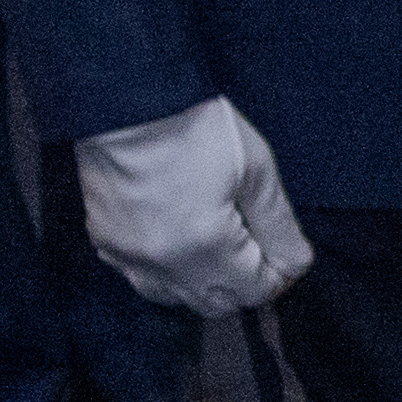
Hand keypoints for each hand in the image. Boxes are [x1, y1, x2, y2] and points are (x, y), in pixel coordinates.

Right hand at [71, 100, 311, 316]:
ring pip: (177, 298)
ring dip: (203, 282)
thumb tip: (296, 264)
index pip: (256, 292)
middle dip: (243, 282)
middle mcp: (165, 265)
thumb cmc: (196, 125)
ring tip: (213, 242)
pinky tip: (174, 235)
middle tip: (252, 242)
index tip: (282, 250)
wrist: (127, 97)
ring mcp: (130, 257)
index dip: (277, 274)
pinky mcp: (105, 243)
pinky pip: (142, 277)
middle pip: (217, 304)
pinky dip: (164, 269)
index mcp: (207, 247)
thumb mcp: (256, 169)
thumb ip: (279, 226)